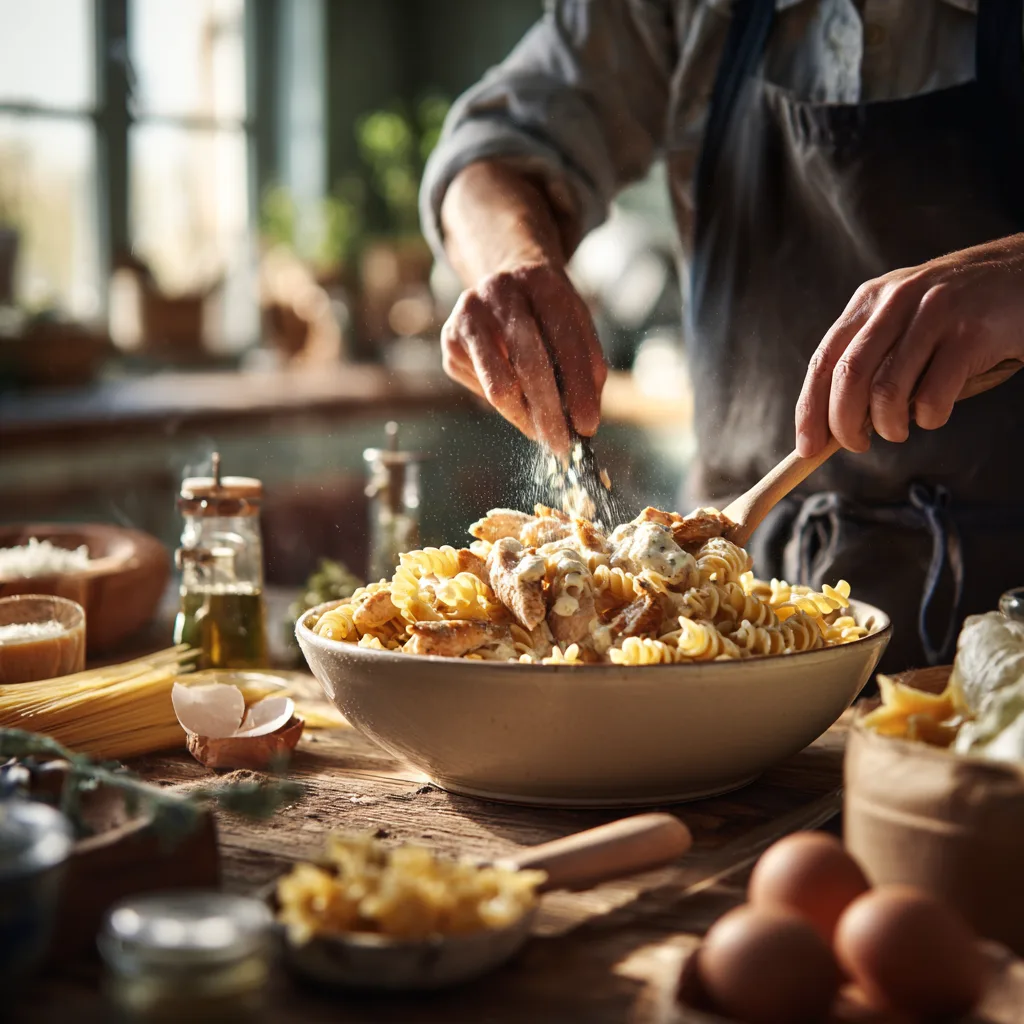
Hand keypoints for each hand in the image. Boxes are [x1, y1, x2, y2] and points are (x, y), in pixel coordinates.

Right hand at [441, 260, 606, 454]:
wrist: (503, 284)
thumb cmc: (548, 313)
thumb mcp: (575, 324)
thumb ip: (587, 367)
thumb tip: (584, 423)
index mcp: (540, 282)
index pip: (565, 342)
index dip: (578, 388)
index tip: (588, 426)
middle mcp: (499, 292)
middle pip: (528, 365)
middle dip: (549, 414)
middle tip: (562, 445)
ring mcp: (468, 316)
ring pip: (498, 386)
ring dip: (524, 418)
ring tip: (543, 434)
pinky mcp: (450, 340)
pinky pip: (482, 389)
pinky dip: (506, 404)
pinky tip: (517, 396)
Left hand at [795, 233, 1023, 456]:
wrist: (1022, 274)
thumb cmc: (955, 312)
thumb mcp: (901, 317)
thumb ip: (868, 357)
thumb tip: (831, 423)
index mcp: (869, 302)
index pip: (824, 361)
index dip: (809, 409)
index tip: (806, 447)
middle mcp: (896, 302)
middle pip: (849, 378)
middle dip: (844, 424)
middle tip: (856, 445)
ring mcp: (933, 315)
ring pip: (888, 391)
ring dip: (888, 426)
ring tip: (898, 430)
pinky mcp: (969, 334)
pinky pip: (933, 396)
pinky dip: (928, 418)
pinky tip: (933, 413)